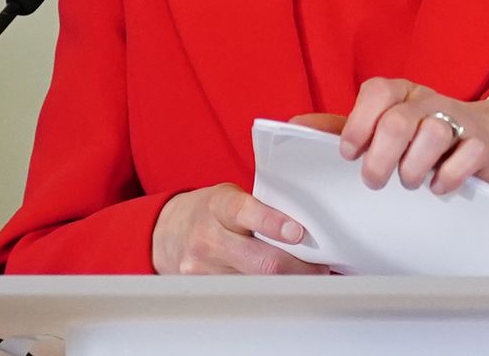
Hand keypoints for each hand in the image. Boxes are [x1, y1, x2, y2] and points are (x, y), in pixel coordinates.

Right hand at [151, 183, 329, 275]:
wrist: (169, 231)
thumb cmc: (212, 210)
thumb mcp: (232, 196)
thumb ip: (261, 206)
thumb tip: (306, 223)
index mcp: (219, 206)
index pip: (246, 213)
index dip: (273, 223)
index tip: (297, 232)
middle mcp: (209, 237)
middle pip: (260, 261)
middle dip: (297, 266)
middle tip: (320, 267)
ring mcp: (204, 266)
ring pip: (257, 282)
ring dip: (286, 280)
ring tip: (304, 275)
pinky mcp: (205, 286)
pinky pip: (245, 292)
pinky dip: (266, 288)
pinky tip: (278, 284)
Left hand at [337, 78, 488, 194]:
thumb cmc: (423, 135)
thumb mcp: (383, 126)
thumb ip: (342, 127)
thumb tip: (295, 125)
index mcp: (401, 93)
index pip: (377, 92)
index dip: (358, 124)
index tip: (349, 153)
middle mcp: (428, 101)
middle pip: (399, 120)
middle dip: (381, 157)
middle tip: (374, 181)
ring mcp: (459, 120)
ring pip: (433, 133)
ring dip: (414, 167)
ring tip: (410, 182)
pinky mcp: (483, 144)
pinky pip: (468, 154)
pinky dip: (449, 175)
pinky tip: (439, 186)